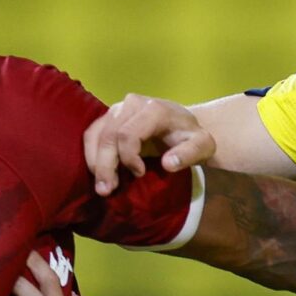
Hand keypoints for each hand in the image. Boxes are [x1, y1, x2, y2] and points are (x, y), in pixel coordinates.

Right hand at [83, 95, 212, 195]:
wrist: (183, 124)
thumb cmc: (191, 137)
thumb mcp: (203, 146)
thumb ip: (190, 154)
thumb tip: (168, 164)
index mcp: (154, 109)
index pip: (128, 133)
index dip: (129, 157)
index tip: (139, 174)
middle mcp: (132, 103)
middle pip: (109, 135)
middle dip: (105, 165)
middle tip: (107, 191)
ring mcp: (118, 108)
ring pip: (96, 134)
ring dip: (95, 162)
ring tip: (102, 187)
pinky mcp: (109, 116)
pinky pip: (92, 133)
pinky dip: (92, 155)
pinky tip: (99, 174)